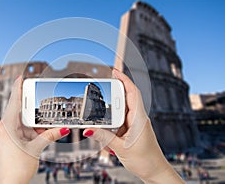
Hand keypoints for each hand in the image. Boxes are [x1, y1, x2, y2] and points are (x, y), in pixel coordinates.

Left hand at [0, 76, 69, 183]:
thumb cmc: (18, 169)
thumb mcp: (36, 149)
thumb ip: (50, 136)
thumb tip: (64, 129)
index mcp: (6, 127)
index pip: (13, 103)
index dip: (18, 89)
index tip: (20, 78)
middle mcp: (1, 131)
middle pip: (18, 114)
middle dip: (31, 113)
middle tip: (40, 107)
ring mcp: (1, 138)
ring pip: (18, 125)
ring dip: (31, 126)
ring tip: (42, 127)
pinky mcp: (4, 145)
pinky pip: (16, 133)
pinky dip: (26, 133)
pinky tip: (36, 136)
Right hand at [83, 69, 183, 183]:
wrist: (155, 172)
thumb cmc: (145, 160)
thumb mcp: (121, 148)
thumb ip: (104, 137)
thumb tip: (88, 129)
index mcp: (139, 119)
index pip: (132, 93)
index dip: (124, 80)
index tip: (114, 71)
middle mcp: (138, 119)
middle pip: (125, 99)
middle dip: (113, 94)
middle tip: (100, 90)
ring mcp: (135, 125)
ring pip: (121, 112)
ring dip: (111, 115)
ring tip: (101, 119)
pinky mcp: (132, 131)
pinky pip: (120, 123)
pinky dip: (112, 126)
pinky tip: (107, 136)